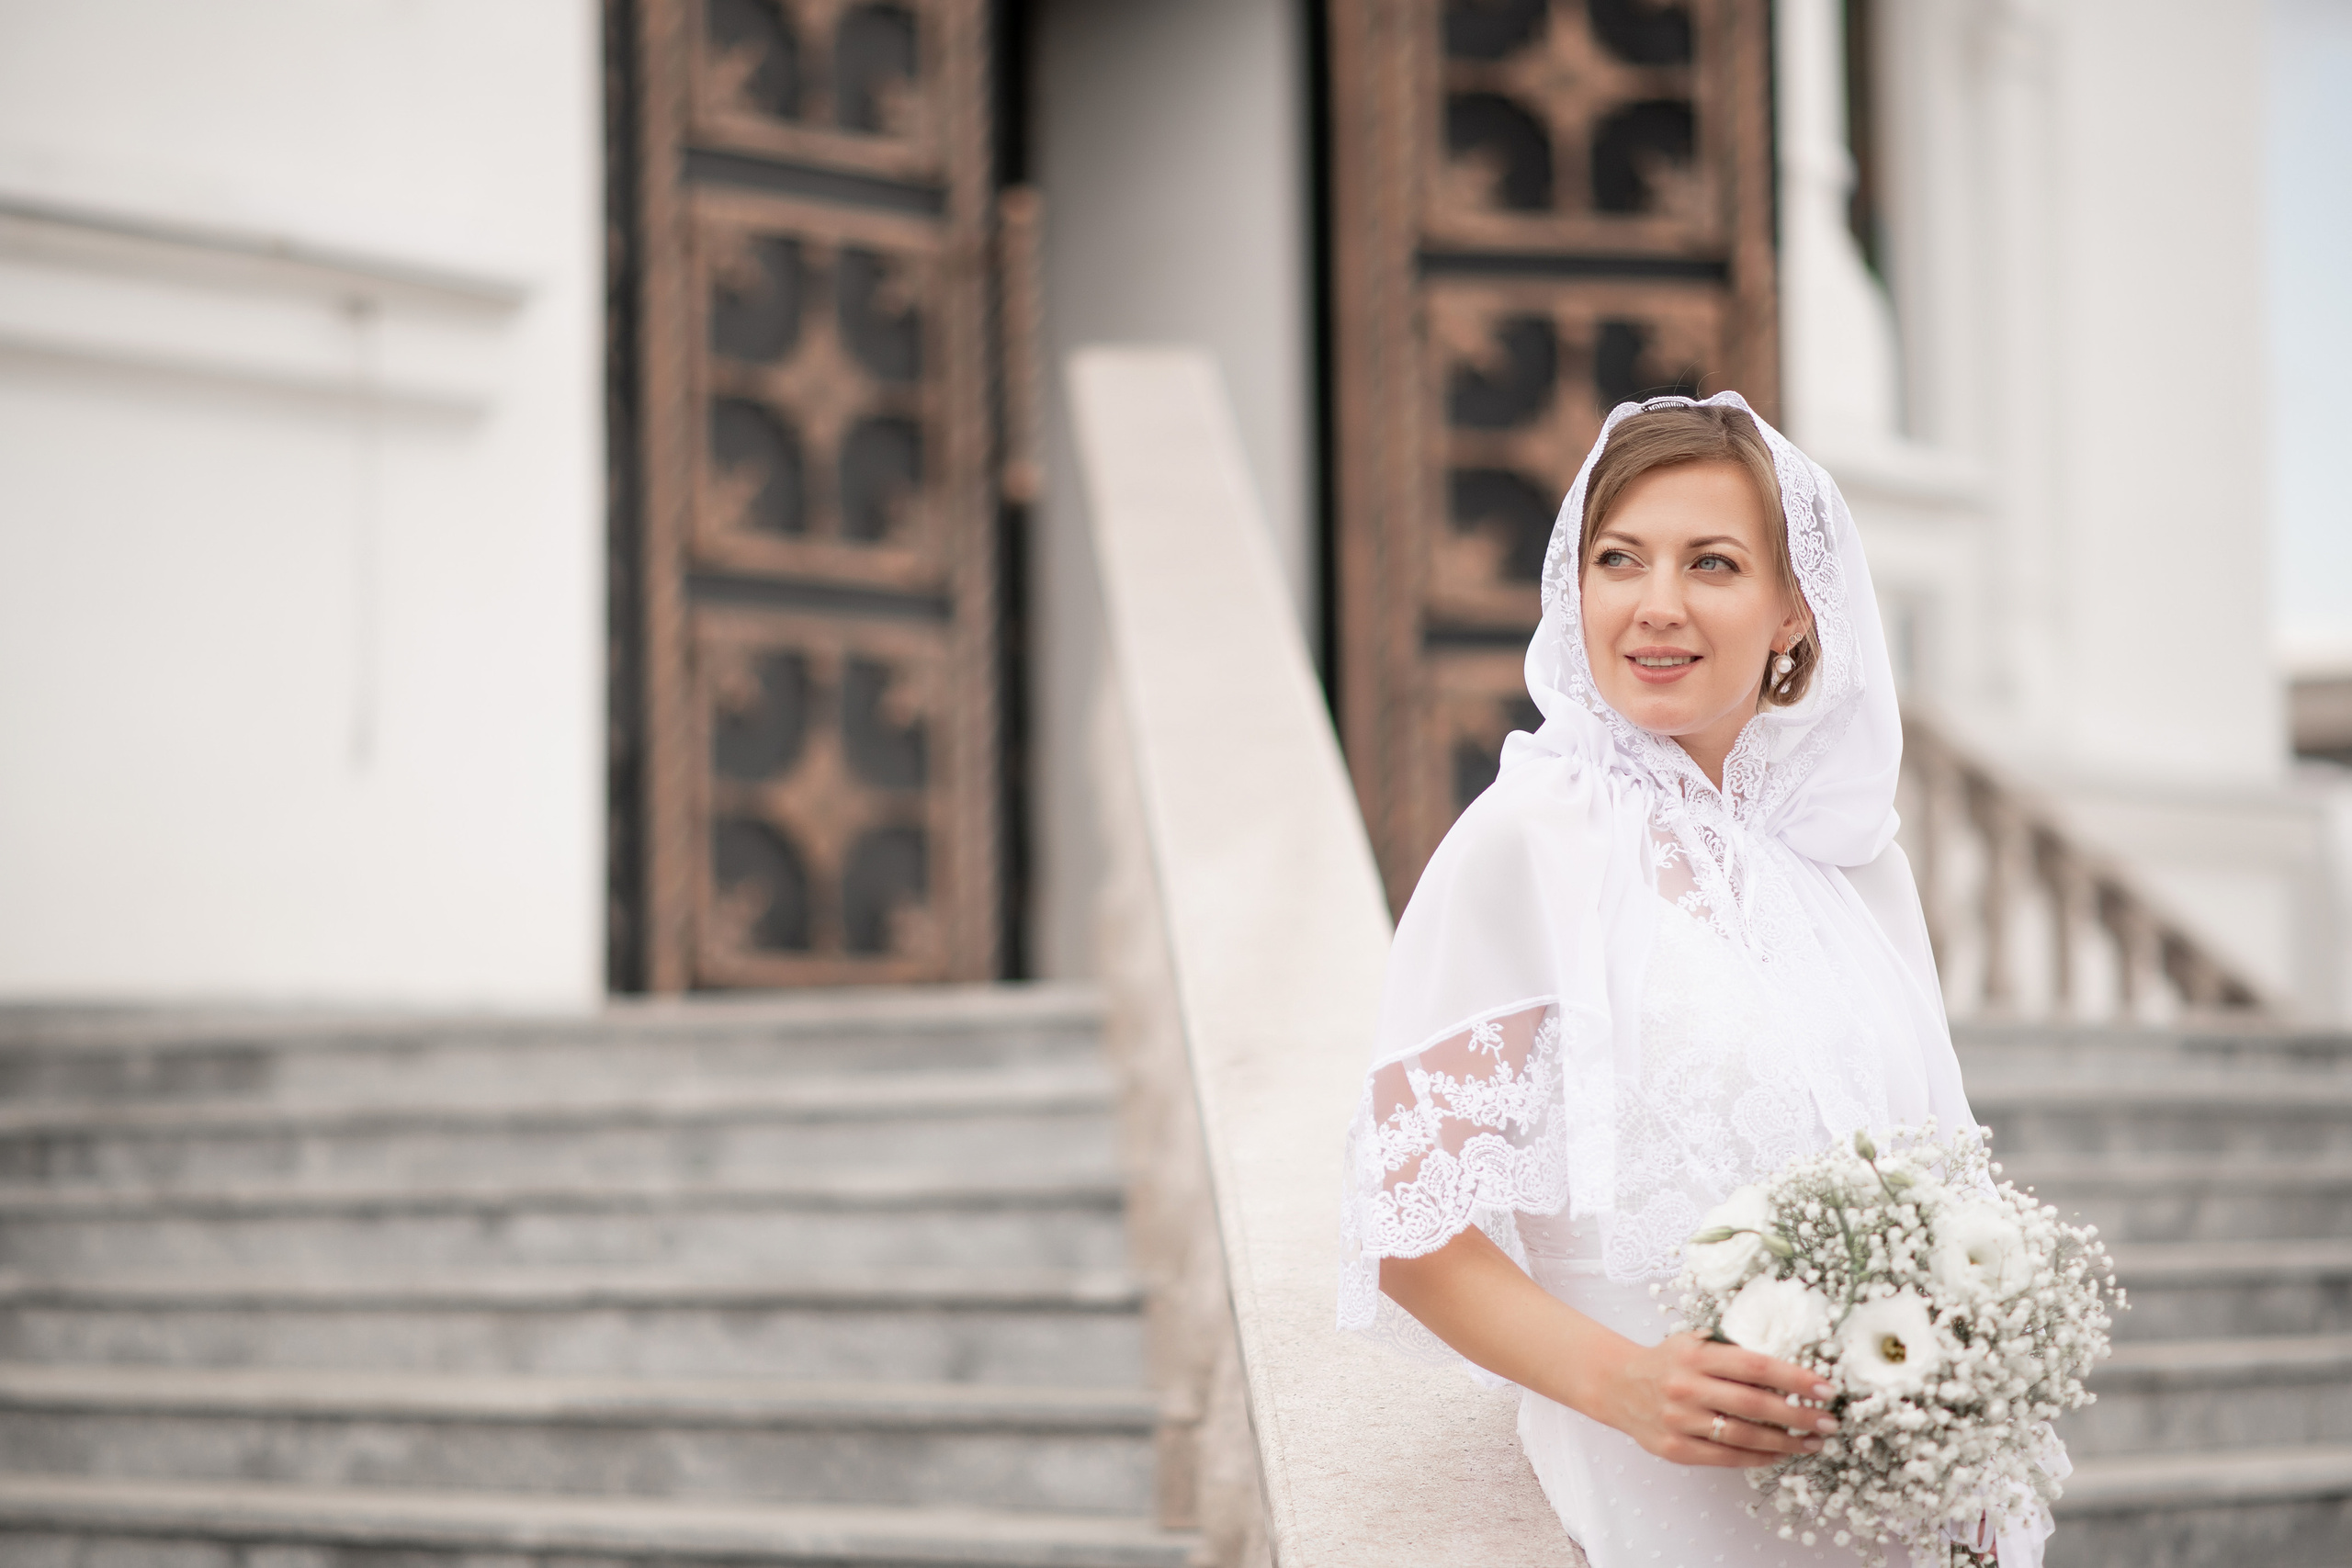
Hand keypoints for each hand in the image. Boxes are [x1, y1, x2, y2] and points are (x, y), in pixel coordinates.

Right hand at [1583, 1331, 1839, 1467]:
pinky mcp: (1676, 1448)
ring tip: (1811, 1443)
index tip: (1825, 1388)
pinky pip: (1725, 1457)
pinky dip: (1757, 1457)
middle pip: (1754, 1405)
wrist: (1618, 1386)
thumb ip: (1731, 1349)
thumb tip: (1787, 1363)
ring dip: (1785, 1442)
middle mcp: (1687, 1387)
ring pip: (1743, 1436)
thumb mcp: (1693, 1342)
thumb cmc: (1667, 1361)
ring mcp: (1680, 1421)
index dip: (1794, 1378)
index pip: (1755, 1367)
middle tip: (1828, 1421)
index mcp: (1695, 1355)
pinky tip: (1779, 1454)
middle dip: (1798, 1415)